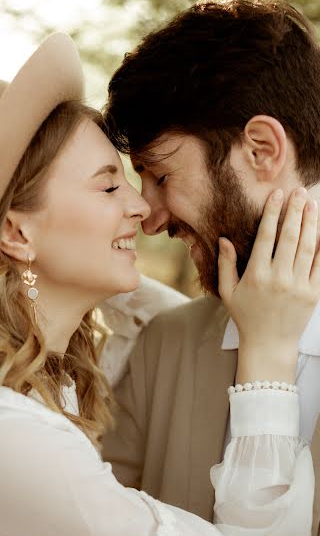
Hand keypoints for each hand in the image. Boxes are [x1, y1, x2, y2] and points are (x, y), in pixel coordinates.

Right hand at [218, 187, 319, 383]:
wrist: (269, 344)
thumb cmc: (246, 316)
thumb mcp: (228, 292)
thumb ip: (225, 264)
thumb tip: (224, 239)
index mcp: (256, 275)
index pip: (267, 236)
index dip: (272, 212)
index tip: (276, 194)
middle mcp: (279, 278)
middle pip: (290, 236)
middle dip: (295, 211)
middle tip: (298, 191)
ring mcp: (298, 286)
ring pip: (308, 247)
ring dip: (311, 223)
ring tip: (311, 204)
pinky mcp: (313, 293)